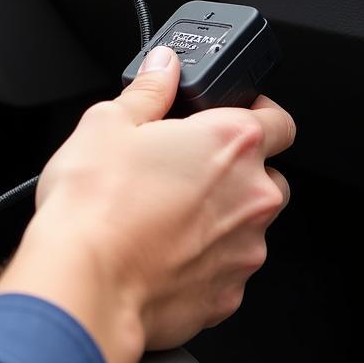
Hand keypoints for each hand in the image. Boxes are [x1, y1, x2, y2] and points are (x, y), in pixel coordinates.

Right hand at [0, 45, 294, 362]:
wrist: (84, 282)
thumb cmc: (95, 205)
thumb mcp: (107, 123)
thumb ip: (149, 90)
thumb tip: (163, 67)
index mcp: (230, 143)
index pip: (279, 119)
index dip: (257, 114)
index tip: (230, 118)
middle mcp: (251, 196)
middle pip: (266, 175)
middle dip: (232, 171)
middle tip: (181, 169)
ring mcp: (244, 250)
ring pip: (246, 225)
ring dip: (216, 218)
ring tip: (160, 215)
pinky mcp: (226, 295)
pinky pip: (224, 269)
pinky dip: (200, 260)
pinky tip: (158, 251)